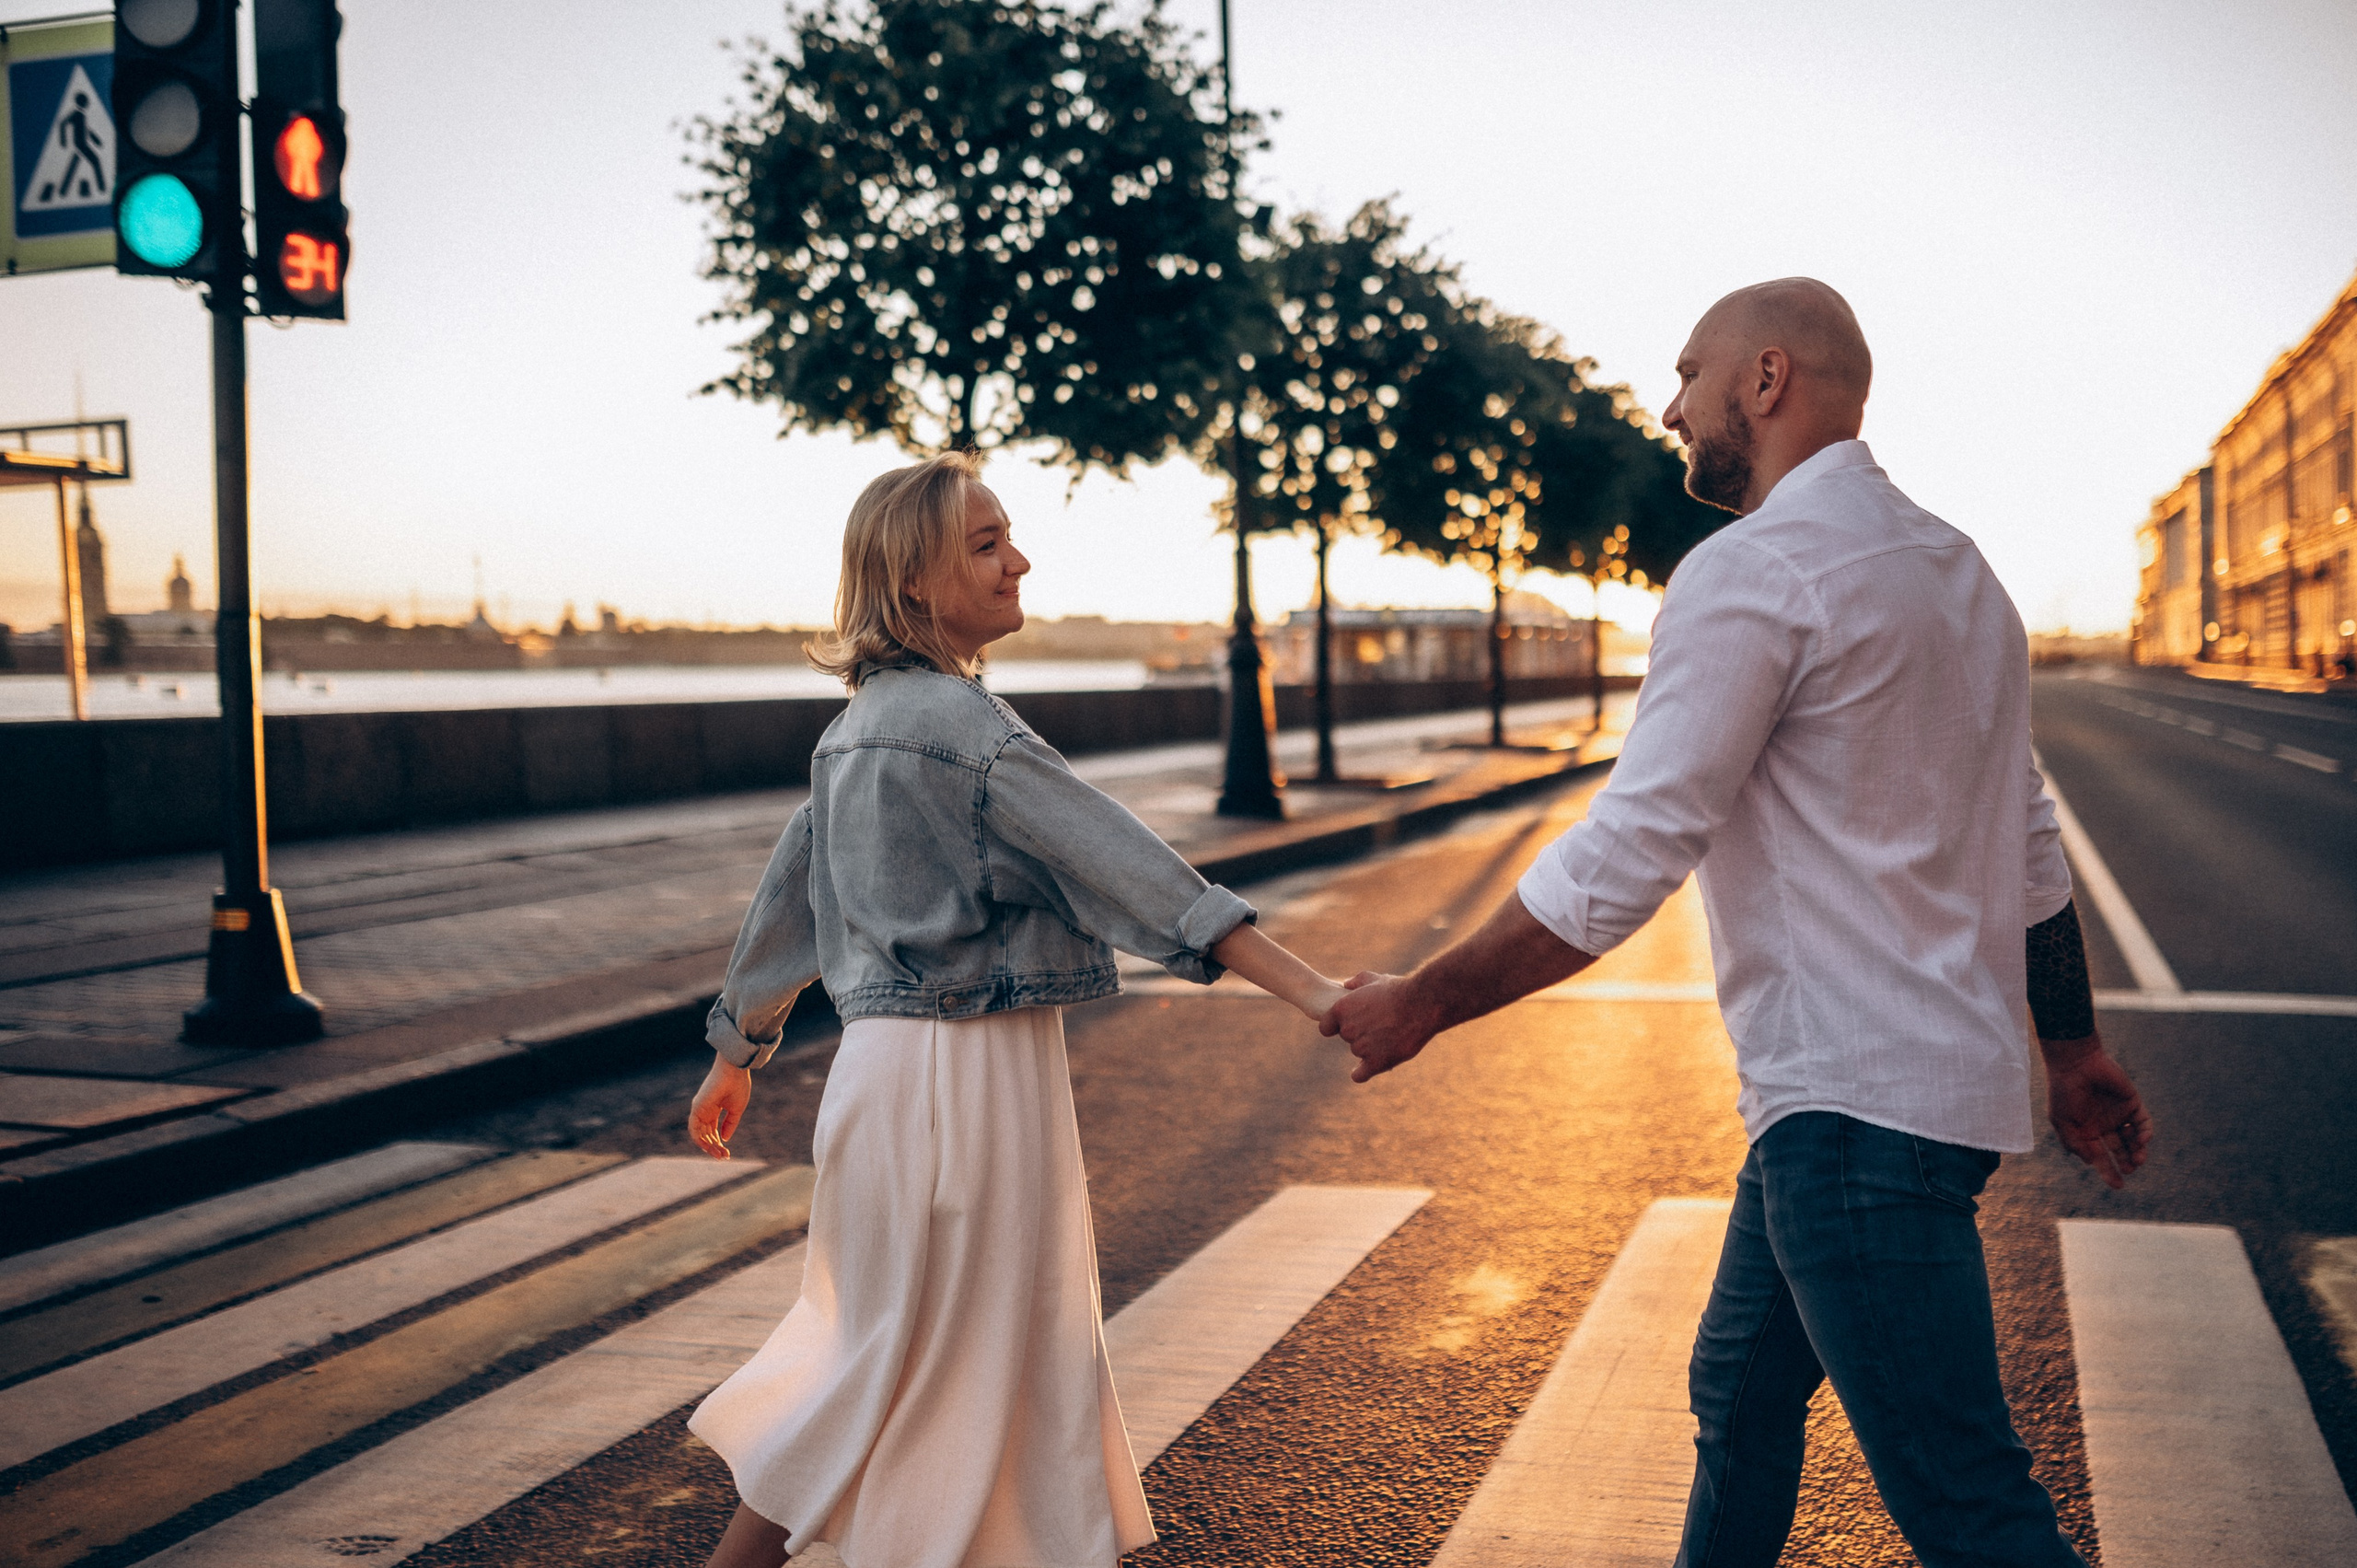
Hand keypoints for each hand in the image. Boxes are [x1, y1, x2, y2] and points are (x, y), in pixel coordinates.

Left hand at [689, 1057, 751, 1159]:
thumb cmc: (738, 1086)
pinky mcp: (696, 1108)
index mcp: (714, 1109)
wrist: (734, 1071)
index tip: (728, 1154)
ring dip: (708, 1147)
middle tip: (724, 1157)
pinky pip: (694, 1129)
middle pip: (706, 1134)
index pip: (712, 1131)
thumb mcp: (736, 1110)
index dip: (719, 1143)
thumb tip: (724, 1139)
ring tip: (720, 1155)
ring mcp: (699, 1109)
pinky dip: (700, 1140)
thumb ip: (730, 1125)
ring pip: (699, 1134)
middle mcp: (704, 1110)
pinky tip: (710, 1148)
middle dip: (714, 1147)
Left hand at [1320, 971, 1442, 1082]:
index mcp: (1341, 1009)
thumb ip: (1356, 982)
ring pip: (1359, 1052)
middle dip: (1359, 1033)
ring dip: (1369, 1048)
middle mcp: (1347, 1029)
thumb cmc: (1399, 990)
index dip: (1337, 1026)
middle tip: (1380, 1025)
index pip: (1326, 1027)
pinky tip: (1365, 1070)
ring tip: (1390, 1036)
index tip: (1350, 1024)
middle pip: (1347, 1038)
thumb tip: (1345, 985)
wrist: (1422, 1004)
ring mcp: (1361, 1048)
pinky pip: (1360, 1075)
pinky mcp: (1376, 1062)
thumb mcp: (1374, 979)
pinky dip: (1362, 1073)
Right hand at [2043, 1037, 2152, 1189]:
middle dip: (2125, 1163)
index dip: (2108, 1172)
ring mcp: (2118, 1115)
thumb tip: (2090, 1161)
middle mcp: (2103, 1125)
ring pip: (2134, 1139)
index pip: (2100, 1157)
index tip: (2118, 1186)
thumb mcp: (2061, 1121)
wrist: (2076, 1063)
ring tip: (2137, 1159)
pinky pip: (2144, 1122)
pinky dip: (2146, 1133)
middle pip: (2119, 1150)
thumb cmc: (2064, 1091)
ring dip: (2138, 1151)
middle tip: (2128, 1170)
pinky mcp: (2132, 1103)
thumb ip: (2074, 1143)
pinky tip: (2142, 1140)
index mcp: (2086, 1132)